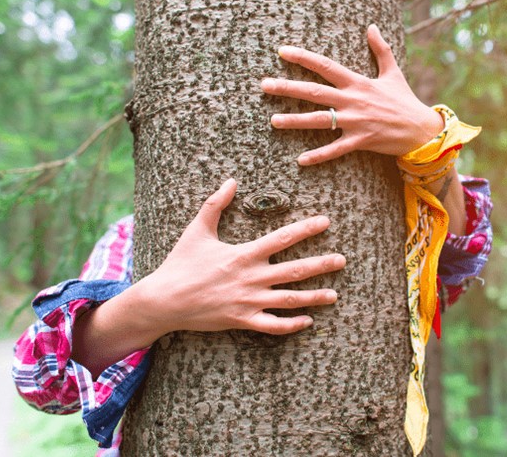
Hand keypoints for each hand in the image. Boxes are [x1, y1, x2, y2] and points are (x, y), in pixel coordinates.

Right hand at [135, 178, 345, 335]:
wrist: (164, 300)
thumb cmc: (181, 263)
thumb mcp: (197, 230)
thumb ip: (216, 204)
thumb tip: (231, 180)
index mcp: (243, 254)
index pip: (282, 238)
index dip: (306, 229)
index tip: (325, 222)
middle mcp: (251, 278)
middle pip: (294, 270)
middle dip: (321, 264)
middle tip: (342, 260)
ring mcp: (249, 301)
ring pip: (289, 300)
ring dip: (313, 297)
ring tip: (334, 294)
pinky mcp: (243, 320)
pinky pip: (273, 325)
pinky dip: (291, 325)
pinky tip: (308, 321)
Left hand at [261, 24, 444, 165]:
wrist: (421, 129)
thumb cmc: (404, 101)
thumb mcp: (392, 72)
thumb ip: (380, 49)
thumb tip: (372, 27)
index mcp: (357, 82)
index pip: (325, 66)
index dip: (303, 57)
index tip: (282, 52)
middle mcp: (353, 100)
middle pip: (314, 92)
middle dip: (287, 88)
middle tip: (264, 85)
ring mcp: (355, 121)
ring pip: (319, 120)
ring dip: (295, 121)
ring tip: (273, 120)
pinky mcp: (360, 141)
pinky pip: (335, 149)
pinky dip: (318, 155)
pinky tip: (300, 160)